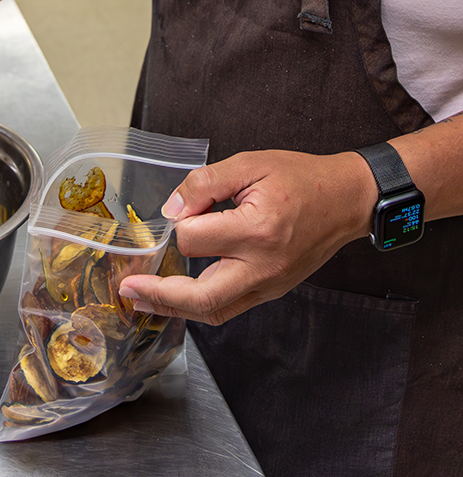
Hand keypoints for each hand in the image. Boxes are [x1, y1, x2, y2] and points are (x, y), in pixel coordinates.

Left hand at [119, 150, 377, 324]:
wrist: (349, 200)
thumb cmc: (301, 178)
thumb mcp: (250, 164)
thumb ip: (205, 183)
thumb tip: (171, 210)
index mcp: (257, 230)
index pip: (194, 239)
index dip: (178, 224)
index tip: (182, 211)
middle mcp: (263, 266)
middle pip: (200, 298)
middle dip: (158, 296)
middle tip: (127, 290)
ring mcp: (269, 285)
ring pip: (213, 313)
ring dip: (173, 310)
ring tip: (143, 301)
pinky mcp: (271, 291)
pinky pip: (228, 309)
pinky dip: (197, 307)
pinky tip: (176, 298)